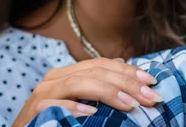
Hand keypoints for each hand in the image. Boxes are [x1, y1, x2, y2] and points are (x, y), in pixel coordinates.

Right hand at [12, 57, 161, 125]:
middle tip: (150, 96)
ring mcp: (42, 94)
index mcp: (67, 74)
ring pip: (78, 83)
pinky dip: (74, 108)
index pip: (102, 65)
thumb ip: (99, 91)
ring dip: (107, 92)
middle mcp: (54, 79)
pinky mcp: (33, 112)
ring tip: (130, 104)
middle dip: (126, 82)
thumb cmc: (55, 124)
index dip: (128, 71)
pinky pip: (54, 105)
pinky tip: (92, 113)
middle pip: (95, 71)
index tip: (152, 82)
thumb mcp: (81, 106)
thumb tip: (130, 78)